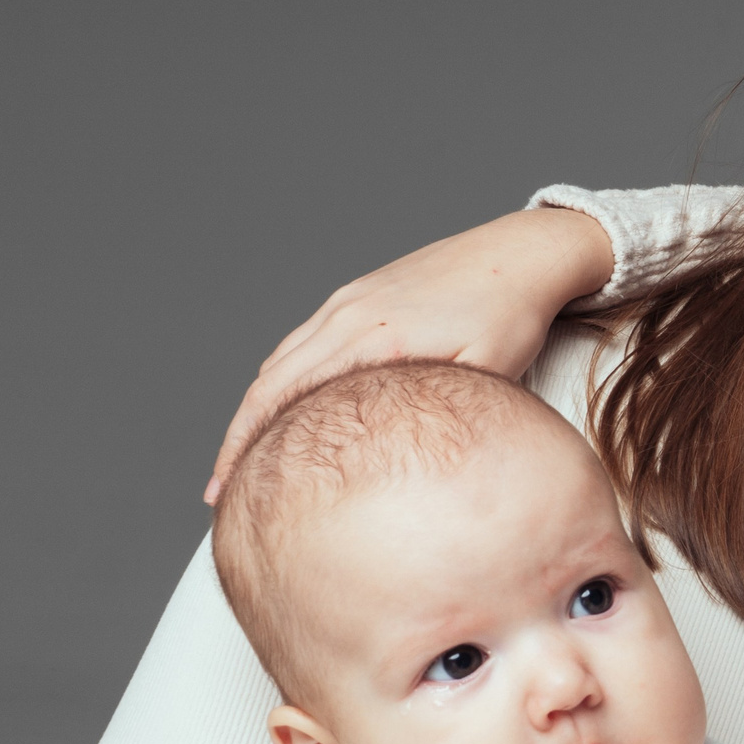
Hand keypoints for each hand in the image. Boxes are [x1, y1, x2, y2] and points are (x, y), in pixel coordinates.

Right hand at [205, 206, 613, 501]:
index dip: (251, 447)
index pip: (287, 400)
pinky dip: (281, 378)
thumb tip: (394, 454)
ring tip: (243, 456)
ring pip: (281, 361)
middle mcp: (349, 316)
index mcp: (374, 340)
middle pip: (269, 384)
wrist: (523, 253)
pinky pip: (304, 341)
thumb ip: (434, 407)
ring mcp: (350, 301)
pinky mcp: (361, 294)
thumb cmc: (512, 316)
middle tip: (220, 490)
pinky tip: (283, 405)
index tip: (230, 490)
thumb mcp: (484, 372)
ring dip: (255, 409)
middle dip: (239, 439)